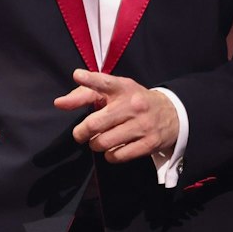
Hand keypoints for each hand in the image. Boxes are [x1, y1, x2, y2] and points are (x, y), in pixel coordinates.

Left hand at [54, 70, 178, 164]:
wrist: (173, 114)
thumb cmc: (134, 100)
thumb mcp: (115, 91)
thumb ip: (85, 93)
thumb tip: (59, 103)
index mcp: (123, 88)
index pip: (105, 81)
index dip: (90, 79)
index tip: (77, 75)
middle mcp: (133, 105)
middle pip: (96, 123)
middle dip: (81, 132)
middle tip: (80, 134)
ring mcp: (142, 125)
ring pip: (104, 142)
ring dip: (95, 145)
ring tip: (98, 141)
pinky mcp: (149, 143)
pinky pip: (118, 156)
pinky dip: (110, 156)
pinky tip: (112, 150)